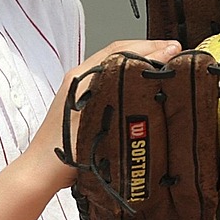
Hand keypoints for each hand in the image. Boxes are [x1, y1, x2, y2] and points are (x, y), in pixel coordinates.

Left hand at [27, 39, 181, 189]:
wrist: (43, 172)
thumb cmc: (64, 151)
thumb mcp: (97, 119)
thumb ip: (121, 91)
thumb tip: (151, 70)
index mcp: (82, 77)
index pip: (121, 50)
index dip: (150, 47)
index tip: (173, 49)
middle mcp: (81, 78)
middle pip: (119, 53)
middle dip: (149, 49)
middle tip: (175, 52)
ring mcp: (82, 90)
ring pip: (116, 65)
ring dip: (141, 60)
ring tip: (166, 63)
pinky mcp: (84, 103)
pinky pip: (112, 79)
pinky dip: (131, 74)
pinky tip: (145, 82)